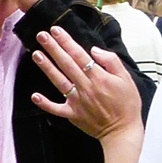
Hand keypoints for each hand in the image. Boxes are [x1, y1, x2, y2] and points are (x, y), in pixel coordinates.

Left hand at [29, 25, 142, 139]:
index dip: (66, 42)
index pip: (79, 55)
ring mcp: (77, 102)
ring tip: (36, 54)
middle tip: (41, 36)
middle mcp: (85, 87)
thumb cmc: (127, 105)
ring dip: (47, 68)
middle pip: (66, 64)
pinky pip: (56, 109)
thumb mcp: (126, 79)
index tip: (56, 31)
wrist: (123, 131)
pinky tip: (34, 95)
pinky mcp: (73, 115)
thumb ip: (111, 61)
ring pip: (59, 81)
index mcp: (98, 77)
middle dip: (53, 48)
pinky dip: (45, 103)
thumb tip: (94, 50)